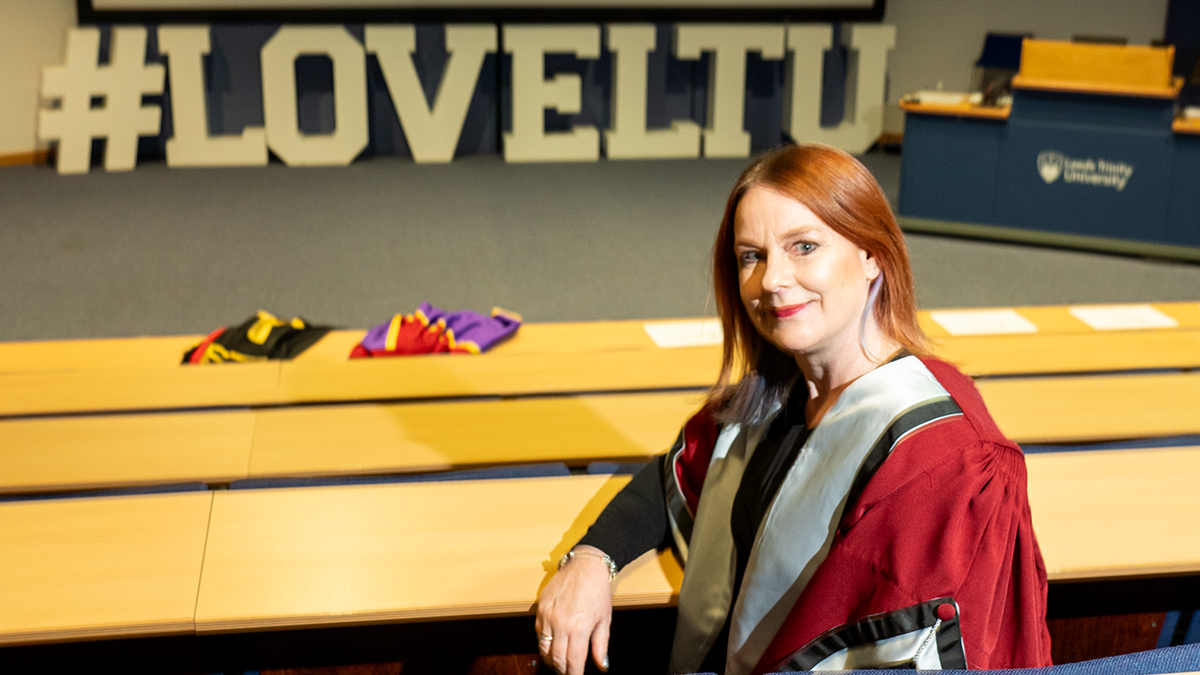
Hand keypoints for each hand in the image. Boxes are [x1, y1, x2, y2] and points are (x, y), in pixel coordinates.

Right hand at [535, 546, 613, 674]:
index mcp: (579, 628)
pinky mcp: (540, 607)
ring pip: (543, 648)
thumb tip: (602, 666)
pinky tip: (552, 645)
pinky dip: (544, 643)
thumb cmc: (598, 590)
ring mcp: (548, 615)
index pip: (573, 662)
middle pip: (556, 658)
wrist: (586, 566)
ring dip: (550, 659)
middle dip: (561, 670)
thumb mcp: (604, 620)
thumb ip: (601, 646)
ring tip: (558, 663)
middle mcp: (561, 623)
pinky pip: (538, 633)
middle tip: (567, 672)